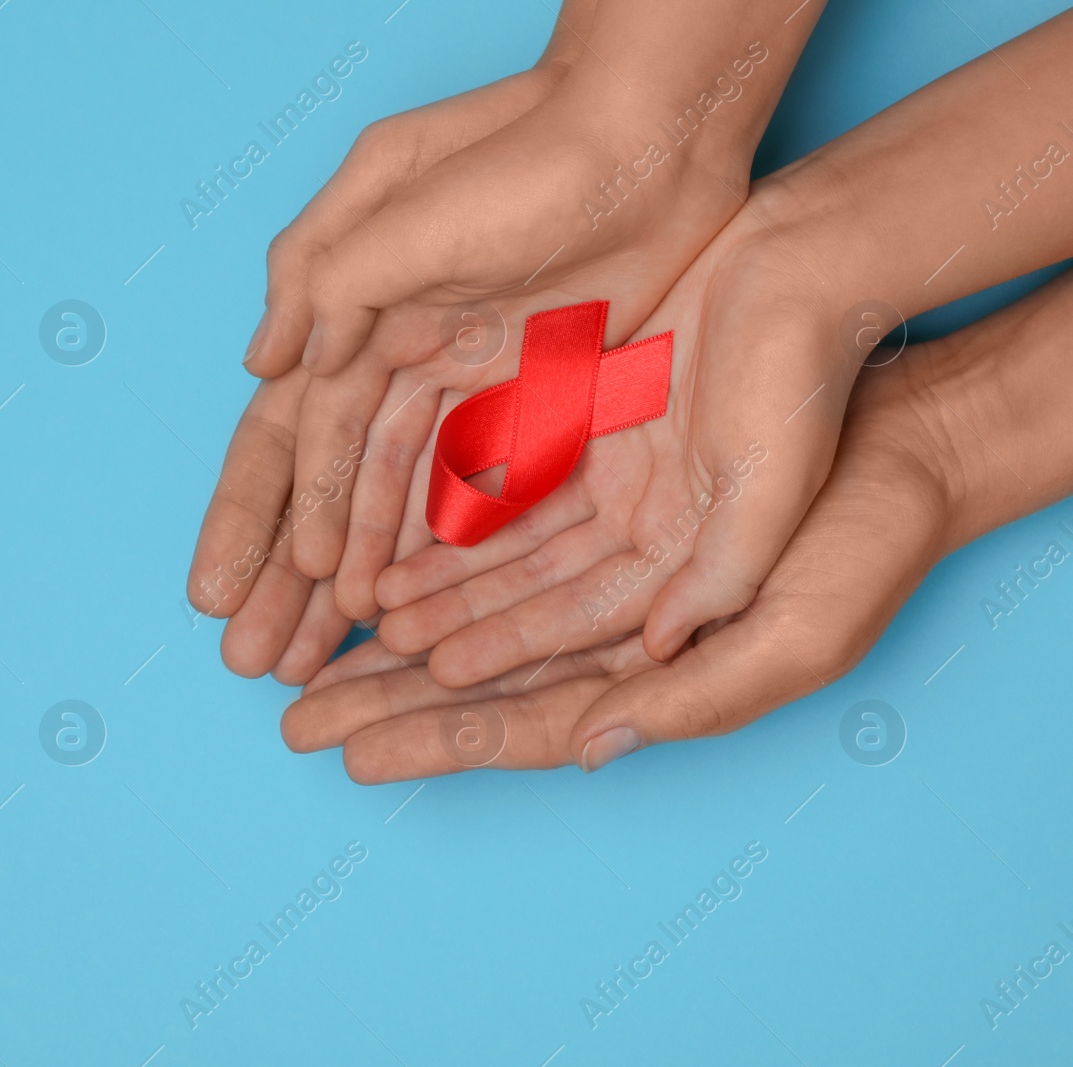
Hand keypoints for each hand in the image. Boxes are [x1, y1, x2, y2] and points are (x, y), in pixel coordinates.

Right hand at [188, 33, 586, 682]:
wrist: (648, 138)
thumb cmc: (513, 152)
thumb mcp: (387, 196)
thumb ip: (317, 280)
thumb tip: (261, 366)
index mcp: (349, 315)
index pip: (283, 438)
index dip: (250, 519)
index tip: (216, 598)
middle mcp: (397, 358)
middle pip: (331, 490)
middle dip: (288, 574)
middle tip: (255, 656)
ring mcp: (466, 386)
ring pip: (397, 506)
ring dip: (357, 578)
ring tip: (325, 652)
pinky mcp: (534, 404)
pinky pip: (476, 497)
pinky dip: (439, 552)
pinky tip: (408, 609)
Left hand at [280, 324, 961, 781]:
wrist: (875, 389)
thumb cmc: (865, 525)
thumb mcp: (800, 623)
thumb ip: (701, 689)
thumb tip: (599, 745)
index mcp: (661, 661)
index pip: (527, 713)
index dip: (436, 735)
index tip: (351, 756)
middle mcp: (614, 605)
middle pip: (477, 659)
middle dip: (385, 690)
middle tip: (294, 713)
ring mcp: (594, 531)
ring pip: (471, 583)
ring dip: (396, 614)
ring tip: (315, 639)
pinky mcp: (582, 459)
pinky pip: (487, 503)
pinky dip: (430, 526)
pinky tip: (372, 546)